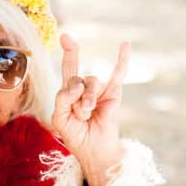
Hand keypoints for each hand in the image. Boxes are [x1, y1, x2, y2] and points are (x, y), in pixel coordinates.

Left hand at [51, 33, 128, 185]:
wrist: (95, 149)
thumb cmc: (76, 135)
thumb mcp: (60, 118)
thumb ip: (62, 98)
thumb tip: (78, 85)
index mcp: (70, 91)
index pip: (68, 67)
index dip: (68, 52)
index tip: (65, 36)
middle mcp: (85, 87)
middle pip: (75, 77)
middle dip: (74, 96)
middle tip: (78, 112)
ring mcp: (100, 89)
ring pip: (91, 81)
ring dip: (87, 100)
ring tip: (88, 114)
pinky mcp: (114, 92)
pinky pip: (118, 73)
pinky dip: (122, 59)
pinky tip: (125, 45)